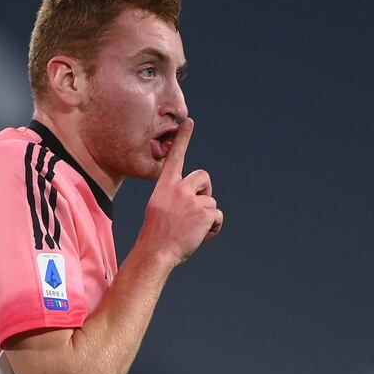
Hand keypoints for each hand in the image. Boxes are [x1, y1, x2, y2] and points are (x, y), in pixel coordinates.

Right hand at [136, 118, 222, 266]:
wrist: (155, 252)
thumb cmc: (157, 235)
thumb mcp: (160, 208)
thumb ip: (175, 198)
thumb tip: (195, 199)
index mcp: (166, 185)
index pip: (175, 157)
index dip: (183, 138)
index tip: (189, 121)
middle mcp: (179, 188)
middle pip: (204, 177)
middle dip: (205, 192)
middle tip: (196, 210)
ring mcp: (192, 200)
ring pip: (211, 202)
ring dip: (206, 217)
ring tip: (191, 230)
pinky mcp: (204, 213)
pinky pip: (218, 217)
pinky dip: (213, 229)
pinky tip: (200, 236)